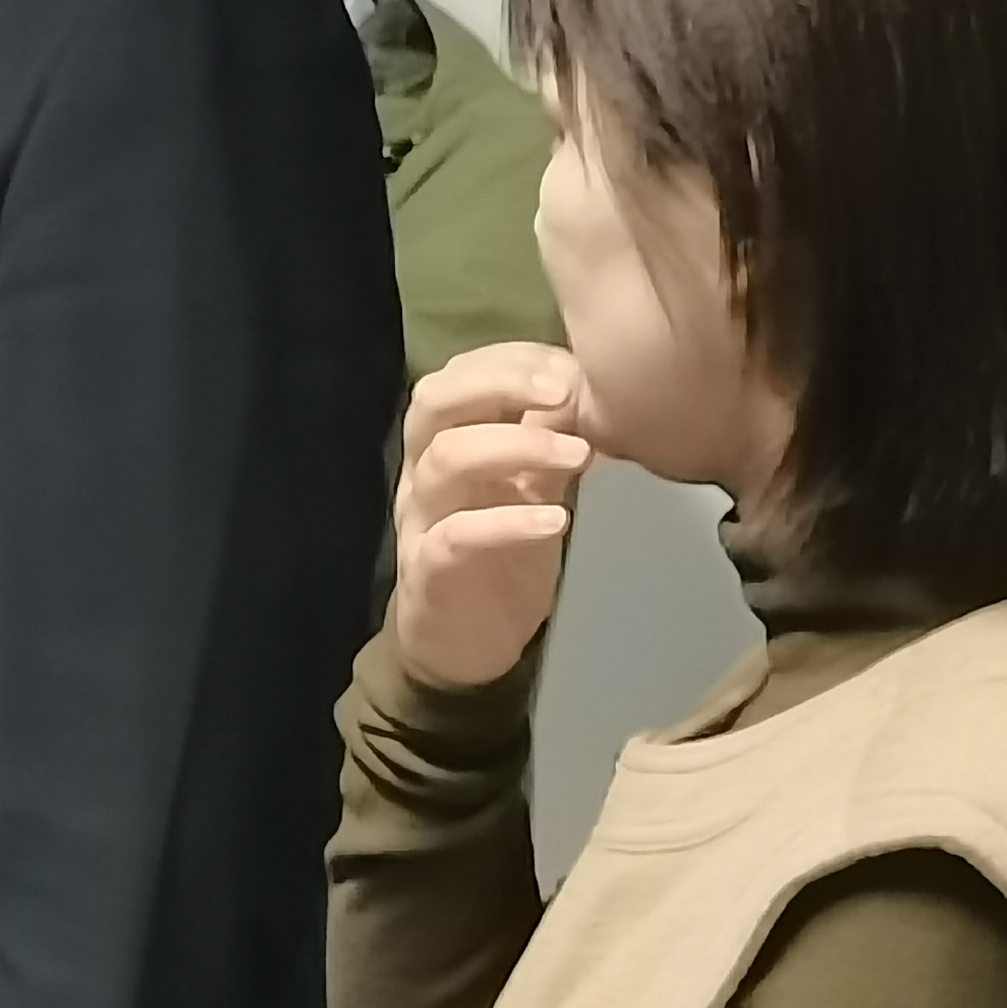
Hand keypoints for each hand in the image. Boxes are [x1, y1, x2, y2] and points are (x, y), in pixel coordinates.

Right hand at [388, 343, 593, 689]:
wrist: (461, 646)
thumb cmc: (499, 559)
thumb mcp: (530, 490)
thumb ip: (546, 442)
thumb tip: (585, 387)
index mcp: (442, 443)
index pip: (458, 376)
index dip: (511, 360)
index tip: (571, 366)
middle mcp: (422, 472)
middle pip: (435, 401)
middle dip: (501, 383)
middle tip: (566, 390)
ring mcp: (421, 520)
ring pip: (446, 459)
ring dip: (516, 445)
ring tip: (580, 455)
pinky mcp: (430, 571)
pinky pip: (457, 536)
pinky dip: (508, 521)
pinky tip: (556, 519)